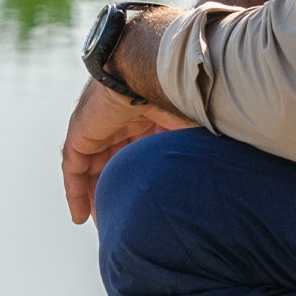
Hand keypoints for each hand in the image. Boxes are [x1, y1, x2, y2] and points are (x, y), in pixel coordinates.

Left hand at [61, 78, 194, 225]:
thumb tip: (222, 182)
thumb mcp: (193, 130)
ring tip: (104, 227)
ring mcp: (99, 124)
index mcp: (148, 115)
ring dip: (95, 197)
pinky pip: (73, 166)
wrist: (155, 67)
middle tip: (123, 225)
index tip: (148, 208)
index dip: (142, 181)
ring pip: (92, 168)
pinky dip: (75, 191)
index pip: (139, 154)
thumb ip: (198, 152)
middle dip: (117, 192)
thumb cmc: (181, 95)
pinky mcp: (81, 131)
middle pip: (114, 162)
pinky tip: (79, 217)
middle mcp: (121, 120)